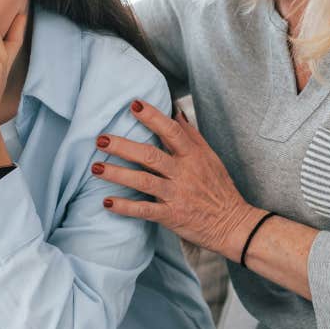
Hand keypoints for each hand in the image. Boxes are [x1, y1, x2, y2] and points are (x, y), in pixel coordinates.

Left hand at [91, 98, 266, 259]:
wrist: (233, 224)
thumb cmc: (220, 189)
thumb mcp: (211, 158)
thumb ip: (192, 136)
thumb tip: (176, 113)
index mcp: (193, 156)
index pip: (171, 131)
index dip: (153, 117)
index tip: (134, 105)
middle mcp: (183, 173)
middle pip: (150, 155)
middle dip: (123, 146)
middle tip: (101, 139)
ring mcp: (176, 195)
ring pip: (143, 181)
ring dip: (118, 173)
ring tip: (96, 167)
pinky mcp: (171, 216)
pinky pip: (145, 210)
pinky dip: (126, 207)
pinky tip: (107, 202)